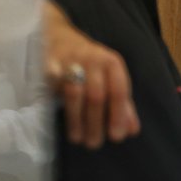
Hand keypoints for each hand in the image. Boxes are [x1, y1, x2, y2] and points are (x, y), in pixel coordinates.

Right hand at [44, 1, 139, 148]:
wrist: (59, 37)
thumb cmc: (90, 63)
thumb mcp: (110, 78)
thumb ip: (122, 104)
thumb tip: (132, 130)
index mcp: (111, 63)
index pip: (119, 90)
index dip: (119, 114)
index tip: (117, 136)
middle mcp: (92, 60)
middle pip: (96, 95)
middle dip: (96, 122)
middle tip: (95, 143)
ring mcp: (69, 62)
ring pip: (74, 94)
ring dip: (77, 120)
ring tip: (79, 139)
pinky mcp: (49, 66)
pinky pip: (54, 89)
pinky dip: (57, 106)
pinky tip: (60, 122)